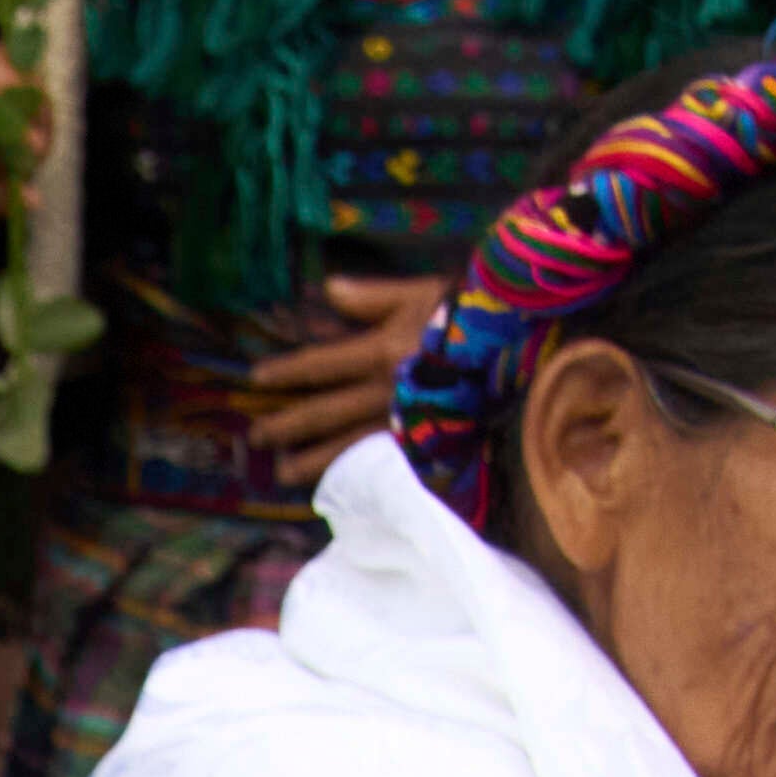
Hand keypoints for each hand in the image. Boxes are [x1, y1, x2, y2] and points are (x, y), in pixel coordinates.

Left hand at [233, 269, 454, 467]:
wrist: (520, 346)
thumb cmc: (471, 313)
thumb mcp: (420, 293)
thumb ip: (372, 296)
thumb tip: (329, 288)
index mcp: (382, 351)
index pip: (320, 365)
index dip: (286, 372)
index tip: (257, 378)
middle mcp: (387, 392)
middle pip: (324, 413)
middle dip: (286, 425)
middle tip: (255, 436)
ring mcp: (406, 423)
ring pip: (348, 447)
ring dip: (311, 462)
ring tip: (282, 473)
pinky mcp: (426, 445)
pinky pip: (383, 466)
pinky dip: (358, 477)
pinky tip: (339, 488)